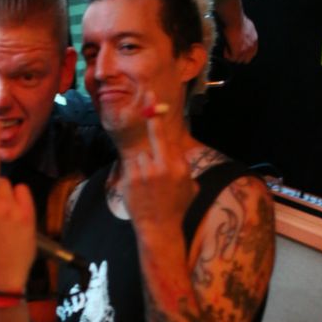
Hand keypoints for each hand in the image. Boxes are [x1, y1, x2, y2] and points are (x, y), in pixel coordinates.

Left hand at [120, 92, 197, 235]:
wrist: (159, 228)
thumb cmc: (177, 208)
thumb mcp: (190, 186)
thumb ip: (183, 167)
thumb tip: (177, 152)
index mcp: (180, 166)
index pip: (169, 136)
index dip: (160, 118)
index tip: (155, 101)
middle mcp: (163, 165)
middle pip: (156, 133)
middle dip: (152, 113)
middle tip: (147, 92)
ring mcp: (146, 172)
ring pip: (142, 154)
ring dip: (144, 162)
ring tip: (149, 183)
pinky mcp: (132, 179)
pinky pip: (133, 166)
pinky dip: (136, 172)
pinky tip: (142, 188)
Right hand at [222, 16, 257, 63]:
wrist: (235, 20)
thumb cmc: (239, 20)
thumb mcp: (249, 25)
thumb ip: (249, 32)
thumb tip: (245, 33)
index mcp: (255, 41)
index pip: (252, 54)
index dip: (245, 55)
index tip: (239, 53)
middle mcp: (251, 47)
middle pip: (245, 60)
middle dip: (238, 56)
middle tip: (231, 50)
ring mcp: (245, 50)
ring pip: (237, 60)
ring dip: (232, 55)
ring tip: (227, 48)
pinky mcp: (238, 52)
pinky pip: (231, 58)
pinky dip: (227, 54)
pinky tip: (225, 48)